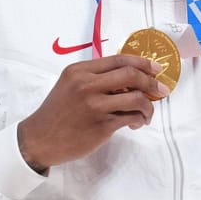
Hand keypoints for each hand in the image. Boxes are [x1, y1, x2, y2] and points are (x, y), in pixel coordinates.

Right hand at [16, 55, 168, 172]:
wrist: (39, 139)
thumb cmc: (57, 112)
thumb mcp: (70, 85)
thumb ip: (94, 77)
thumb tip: (129, 76)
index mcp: (80, 71)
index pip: (119, 60)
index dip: (142, 63)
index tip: (156, 69)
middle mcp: (87, 85)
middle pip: (131, 75)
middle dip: (152, 82)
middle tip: (161, 90)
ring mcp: (95, 105)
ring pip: (136, 98)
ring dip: (148, 106)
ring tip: (146, 113)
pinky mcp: (101, 125)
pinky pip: (131, 117)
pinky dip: (139, 119)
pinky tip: (136, 123)